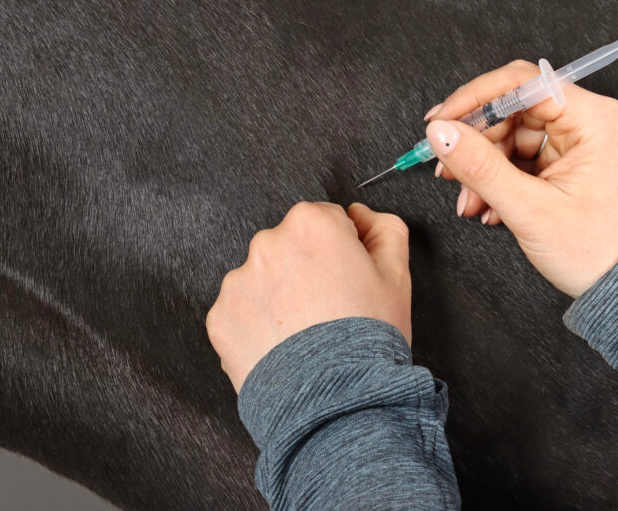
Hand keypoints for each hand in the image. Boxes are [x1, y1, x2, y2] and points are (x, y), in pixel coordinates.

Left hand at [205, 202, 410, 392]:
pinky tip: (283, 348)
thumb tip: (360, 216)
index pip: (326, 221)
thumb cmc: (369, 336)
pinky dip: (258, 327)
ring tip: (305, 334)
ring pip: (263, 280)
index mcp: (311, 223)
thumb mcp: (397, 275)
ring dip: (278, 297)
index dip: (342, 250)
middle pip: (289, 247)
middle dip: (305, 270)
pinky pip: (241, 313)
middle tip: (329, 310)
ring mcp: (238, 281)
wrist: (335, 400)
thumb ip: (384, 229)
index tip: (348, 280)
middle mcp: (267, 243)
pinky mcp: (220, 317)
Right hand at [424, 60, 617, 298]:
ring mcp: (588, 142)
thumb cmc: (600, 252)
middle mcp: (596, 121)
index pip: (523, 83)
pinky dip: (505, 178)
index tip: (441, 120)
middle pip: (516, 109)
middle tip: (447, 170)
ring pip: (518, 135)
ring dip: (487, 168)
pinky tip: (489, 205)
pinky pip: (530, 156)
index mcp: (596, 119)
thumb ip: (479, 166)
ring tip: (470, 202)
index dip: (474, 98)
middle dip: (477, 142)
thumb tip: (441, 132)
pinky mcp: (580, 162)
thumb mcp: (529, 209)